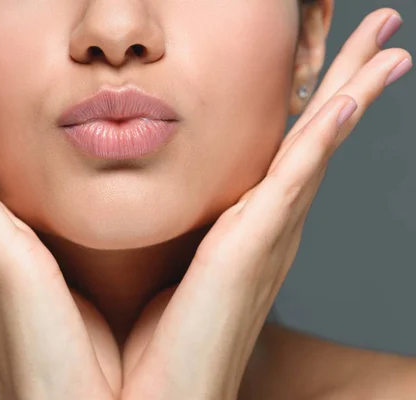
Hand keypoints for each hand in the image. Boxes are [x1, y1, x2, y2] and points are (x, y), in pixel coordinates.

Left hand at [120, 8, 411, 399]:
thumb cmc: (143, 340)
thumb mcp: (149, 263)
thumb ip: (155, 225)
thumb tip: (130, 196)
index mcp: (241, 232)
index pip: (283, 156)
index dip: (310, 109)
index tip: (325, 68)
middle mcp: (265, 231)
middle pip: (313, 141)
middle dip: (348, 84)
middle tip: (380, 35)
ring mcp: (265, 238)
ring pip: (316, 148)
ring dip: (351, 92)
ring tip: (386, 44)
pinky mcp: (252, 249)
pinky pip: (296, 179)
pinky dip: (324, 137)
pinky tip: (347, 99)